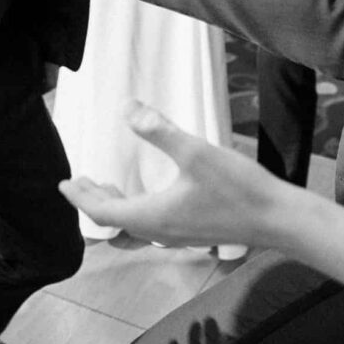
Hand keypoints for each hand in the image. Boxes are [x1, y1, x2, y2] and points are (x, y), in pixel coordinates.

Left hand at [60, 101, 289, 246]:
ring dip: (115, 207)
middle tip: (78, 182)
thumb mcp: (196, 153)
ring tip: (106, 186)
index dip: (80, 198)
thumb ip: (159, 131)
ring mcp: (177, 235)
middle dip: (93, 201)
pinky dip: (136, 210)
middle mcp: (161, 232)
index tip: (64, 183)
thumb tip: (126, 108)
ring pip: (133, 227)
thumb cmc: (239, 188)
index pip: (103, 212)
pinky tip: (147, 194)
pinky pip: (151, 226)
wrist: (279, 220)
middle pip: (114, 222)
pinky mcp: (193, 232)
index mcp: (153, 216)